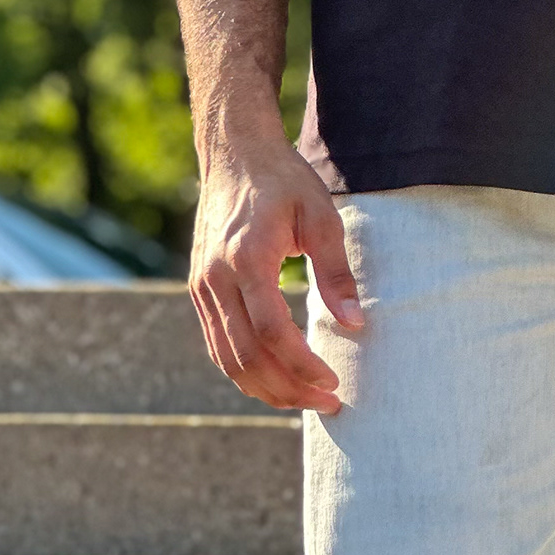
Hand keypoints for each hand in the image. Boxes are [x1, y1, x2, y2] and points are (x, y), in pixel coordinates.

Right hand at [189, 133, 363, 412]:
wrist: (234, 152)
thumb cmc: (284, 180)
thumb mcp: (321, 216)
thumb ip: (337, 273)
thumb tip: (355, 324)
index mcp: (246, 259)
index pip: (272, 333)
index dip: (303, 366)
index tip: (334, 382)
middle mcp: (215, 279)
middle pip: (246, 357)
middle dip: (288, 389)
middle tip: (328, 402)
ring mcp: (201, 286)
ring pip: (227, 359)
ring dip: (265, 388)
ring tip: (305, 399)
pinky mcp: (199, 289)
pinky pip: (217, 344)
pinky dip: (244, 370)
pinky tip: (275, 378)